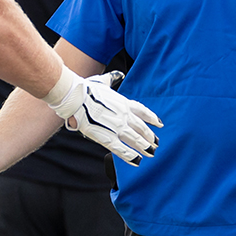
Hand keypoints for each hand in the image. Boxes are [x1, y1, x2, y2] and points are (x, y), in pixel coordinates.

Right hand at [48, 70, 162, 165]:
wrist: (77, 97)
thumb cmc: (86, 88)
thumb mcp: (103, 81)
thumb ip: (112, 79)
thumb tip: (119, 75)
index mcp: (123, 103)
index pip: (143, 112)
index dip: (152, 118)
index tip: (159, 124)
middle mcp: (124, 115)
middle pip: (142, 128)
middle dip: (150, 137)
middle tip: (156, 143)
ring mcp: (117, 127)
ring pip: (136, 140)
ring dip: (145, 147)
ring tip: (151, 153)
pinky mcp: (107, 137)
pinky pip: (122, 149)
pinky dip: (131, 156)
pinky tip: (137, 161)